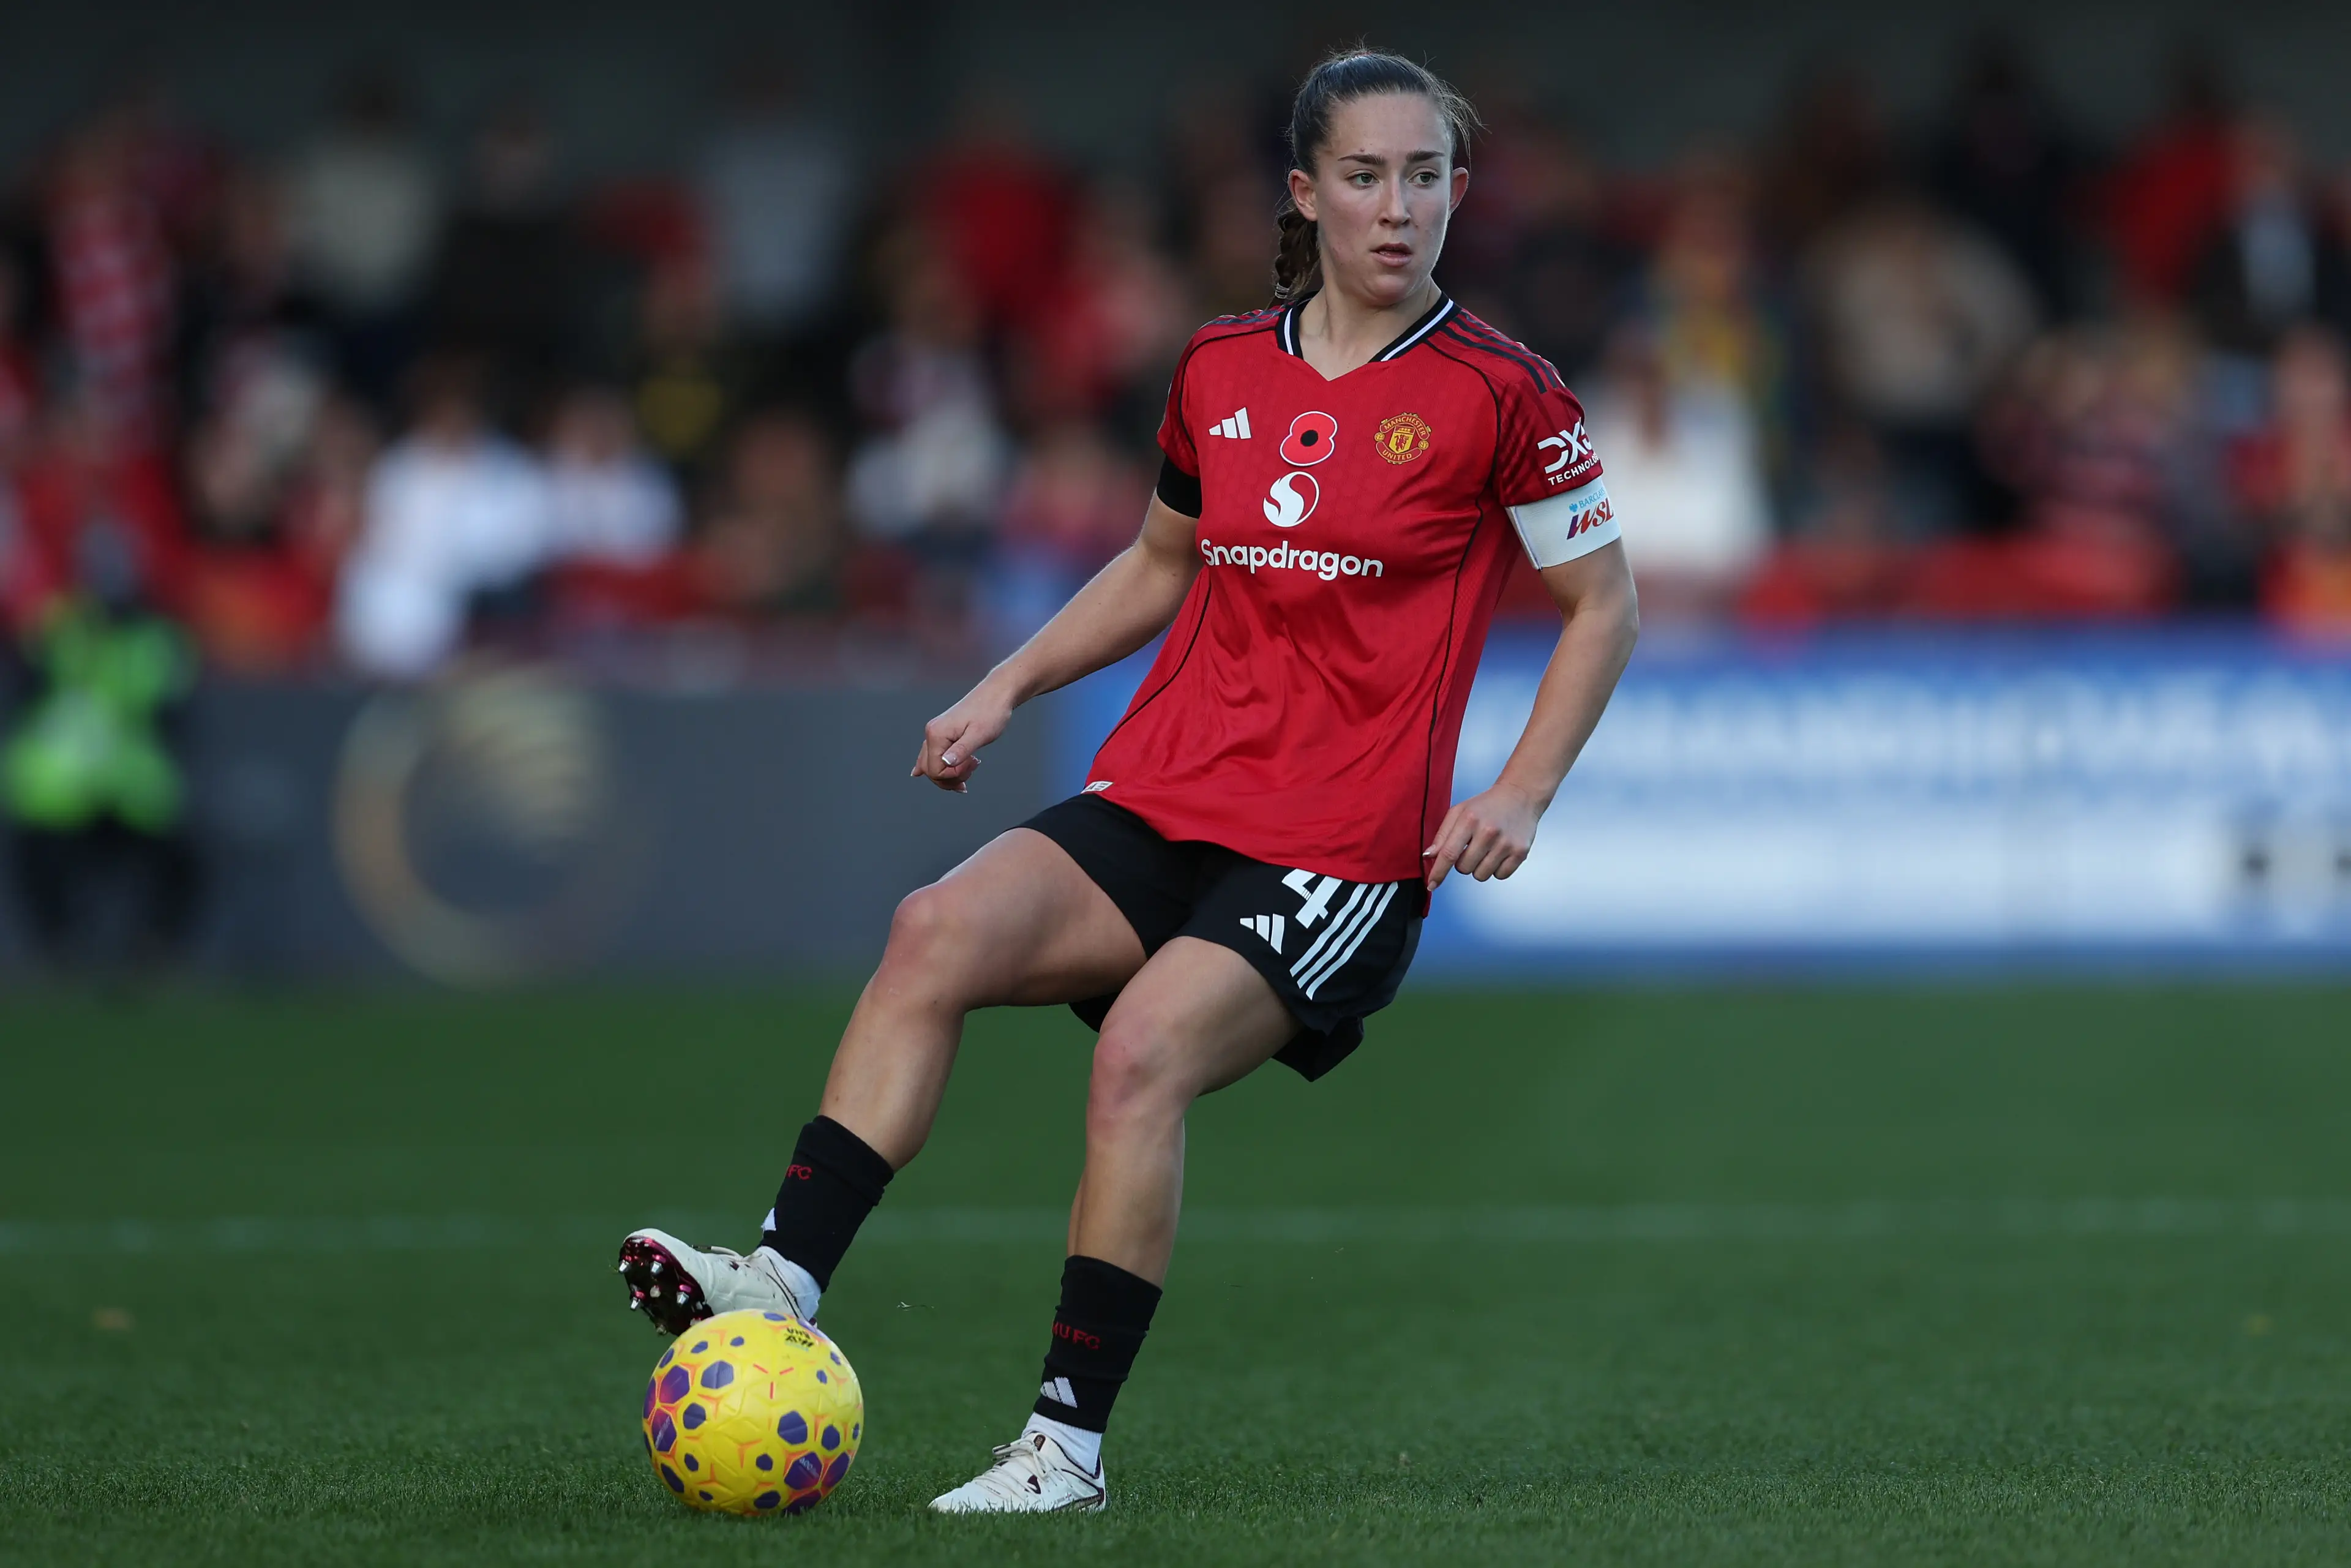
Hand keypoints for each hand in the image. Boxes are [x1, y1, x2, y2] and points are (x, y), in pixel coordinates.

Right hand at [911, 681, 1014, 792]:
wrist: (996, 694)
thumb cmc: (991, 712)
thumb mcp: (979, 734)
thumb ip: (962, 750)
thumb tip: (945, 763)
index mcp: (936, 734)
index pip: (934, 770)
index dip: (953, 775)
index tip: (974, 763)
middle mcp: (931, 733)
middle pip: (930, 770)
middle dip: (951, 777)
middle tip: (974, 767)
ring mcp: (935, 733)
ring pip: (932, 765)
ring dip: (950, 773)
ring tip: (972, 766)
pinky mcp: (942, 733)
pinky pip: (934, 755)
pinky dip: (942, 767)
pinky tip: (941, 774)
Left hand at [1423, 784, 1540, 890]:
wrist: (1520, 796)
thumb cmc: (1486, 805)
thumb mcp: (1459, 812)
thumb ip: (1442, 835)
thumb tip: (1429, 856)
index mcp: (1469, 819)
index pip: (1449, 853)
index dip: (1438, 872)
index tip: (1431, 885)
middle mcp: (1488, 832)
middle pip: (1464, 868)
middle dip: (1463, 862)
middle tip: (1472, 846)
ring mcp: (1506, 843)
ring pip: (1481, 875)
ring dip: (1479, 867)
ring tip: (1486, 849)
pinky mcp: (1520, 852)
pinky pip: (1500, 876)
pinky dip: (1496, 869)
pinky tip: (1499, 853)